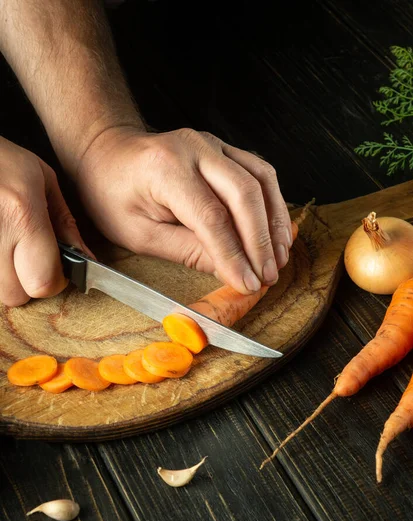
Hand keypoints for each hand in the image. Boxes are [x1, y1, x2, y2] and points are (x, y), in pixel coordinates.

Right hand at [0, 137, 89, 306]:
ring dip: (5, 278)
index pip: (43, 281)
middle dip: (26, 284)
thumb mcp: (42, 179)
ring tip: (7, 246)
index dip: (54, 281)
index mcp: (22, 214)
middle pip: (16, 295)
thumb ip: (65, 224)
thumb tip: (86, 259)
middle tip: (26, 258)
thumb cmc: (1, 158)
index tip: (55, 267)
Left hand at [76, 126, 292, 294]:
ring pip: (261, 179)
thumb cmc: (113, 193)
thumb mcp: (139, 233)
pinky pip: (259, 172)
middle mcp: (195, 148)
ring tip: (278, 257)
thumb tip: (230, 271)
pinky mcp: (224, 148)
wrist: (107, 154)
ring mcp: (213, 143)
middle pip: (244, 194)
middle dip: (261, 241)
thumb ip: (186, 251)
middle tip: (268, 275)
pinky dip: (272, 203)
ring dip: (274, 222)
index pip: (212, 217)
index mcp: (165, 169)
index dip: (234, 255)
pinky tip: (276, 230)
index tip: (248, 283)